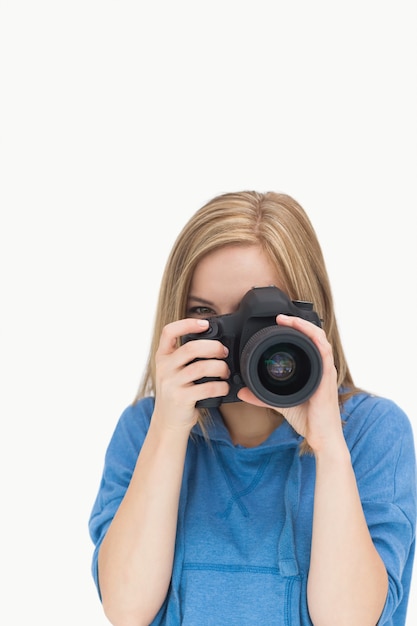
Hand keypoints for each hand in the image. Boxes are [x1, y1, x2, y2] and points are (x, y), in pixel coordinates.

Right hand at [152, 318, 229, 431]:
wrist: (168, 422)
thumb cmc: (177, 393)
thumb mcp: (173, 371)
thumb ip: (186, 357)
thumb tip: (216, 343)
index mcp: (163, 357)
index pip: (169, 332)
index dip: (187, 324)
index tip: (205, 324)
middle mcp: (164, 368)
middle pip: (191, 348)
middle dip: (213, 347)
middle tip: (223, 352)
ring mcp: (171, 384)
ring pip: (201, 367)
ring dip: (220, 367)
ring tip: (225, 371)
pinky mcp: (181, 399)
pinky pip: (207, 388)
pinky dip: (221, 386)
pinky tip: (224, 387)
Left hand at [238, 314, 343, 452]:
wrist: (321, 438)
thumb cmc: (308, 420)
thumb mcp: (279, 403)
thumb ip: (260, 396)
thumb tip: (242, 391)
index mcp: (312, 370)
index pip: (307, 342)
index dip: (296, 329)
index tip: (278, 322)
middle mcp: (320, 368)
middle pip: (314, 336)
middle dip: (298, 322)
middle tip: (280, 317)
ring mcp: (325, 371)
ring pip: (320, 339)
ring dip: (305, 327)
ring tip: (289, 320)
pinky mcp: (327, 378)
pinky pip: (324, 353)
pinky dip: (316, 340)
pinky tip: (306, 334)